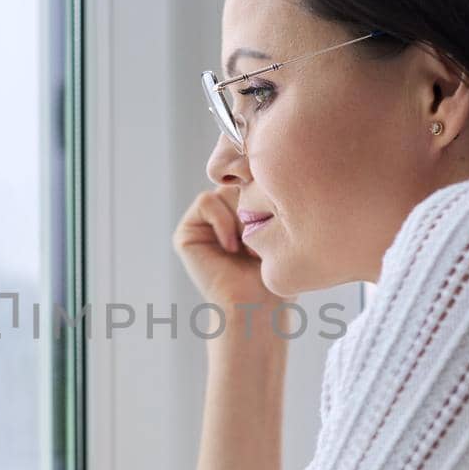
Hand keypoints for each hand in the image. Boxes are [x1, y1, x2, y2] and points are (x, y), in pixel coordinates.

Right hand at [172, 184, 290, 309]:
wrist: (257, 307)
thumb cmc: (276, 275)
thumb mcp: (281, 228)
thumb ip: (269, 196)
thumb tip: (265, 162)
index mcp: (245, 211)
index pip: (255, 178)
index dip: (265, 190)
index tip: (278, 215)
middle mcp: (225, 213)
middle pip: (240, 181)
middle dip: (255, 206)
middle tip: (264, 238)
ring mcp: (204, 222)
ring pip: (225, 190)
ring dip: (241, 216)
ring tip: (251, 246)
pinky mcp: (187, 232)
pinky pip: (206, 201)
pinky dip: (222, 221)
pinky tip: (232, 247)